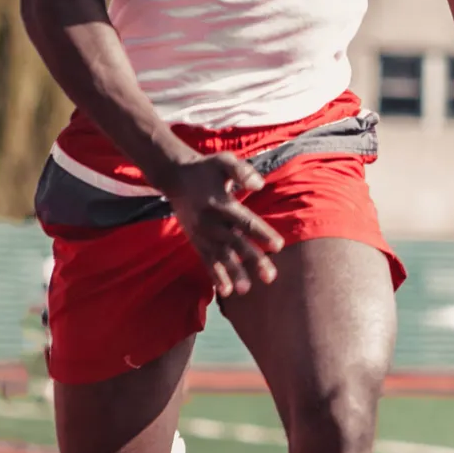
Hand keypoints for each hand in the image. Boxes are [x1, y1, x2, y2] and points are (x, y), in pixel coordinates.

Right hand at [161, 152, 284, 296]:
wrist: (175, 177)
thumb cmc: (206, 169)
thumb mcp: (223, 160)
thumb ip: (241, 171)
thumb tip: (260, 184)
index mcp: (221, 203)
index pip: (245, 220)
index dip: (261, 233)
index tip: (278, 246)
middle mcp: (212, 221)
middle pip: (235, 243)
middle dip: (253, 260)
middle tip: (270, 277)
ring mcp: (203, 233)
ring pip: (221, 256)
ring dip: (233, 273)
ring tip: (246, 290)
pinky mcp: (196, 241)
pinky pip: (207, 260)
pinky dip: (216, 275)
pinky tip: (226, 291)